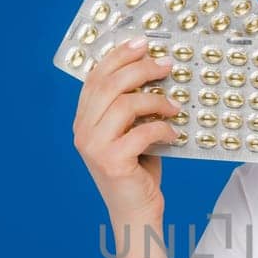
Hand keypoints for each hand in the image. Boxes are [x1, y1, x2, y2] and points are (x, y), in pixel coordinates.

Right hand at [71, 36, 181, 221]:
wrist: (136, 214)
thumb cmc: (137, 171)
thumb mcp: (131, 133)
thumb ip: (132, 108)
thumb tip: (155, 71)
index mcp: (83, 120)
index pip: (95, 77)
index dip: (118, 56)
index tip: (142, 43)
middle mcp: (82, 131)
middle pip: (109, 84)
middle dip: (140, 68)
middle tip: (166, 65)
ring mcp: (93, 147)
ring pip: (125, 104)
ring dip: (156, 100)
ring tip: (175, 106)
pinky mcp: (111, 161)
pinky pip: (141, 132)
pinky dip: (162, 129)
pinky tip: (174, 135)